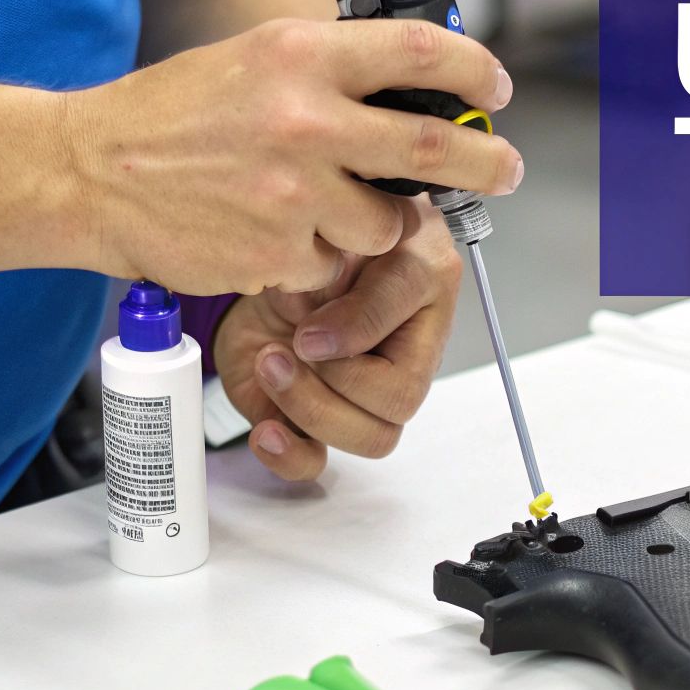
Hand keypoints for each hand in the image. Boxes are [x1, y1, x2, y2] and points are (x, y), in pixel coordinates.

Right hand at [62, 17, 519, 295]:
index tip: (493, 88)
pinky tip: (267, 233)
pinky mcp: (278, 256)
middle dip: (487, 163)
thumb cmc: (169, 116)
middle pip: (436, 148)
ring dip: (371, 224)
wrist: (89, 174)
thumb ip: (331, 70)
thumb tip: (413, 88)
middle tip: (505, 169)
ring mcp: (294, 195)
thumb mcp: (253, 59)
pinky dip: (312, 257)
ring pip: (384, 224)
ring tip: (320, 208)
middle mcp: (305, 121)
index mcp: (301, 57)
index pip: (421, 53)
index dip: (474, 72)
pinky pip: (330, 264)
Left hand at [213, 199, 461, 479]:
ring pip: (372, 437)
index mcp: (423, 284)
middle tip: (293, 343)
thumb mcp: (331, 229)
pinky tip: (266, 430)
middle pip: (401, 401)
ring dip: (311, 408)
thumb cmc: (319, 236)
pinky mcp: (320, 416)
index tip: (309, 330)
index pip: (407, 316)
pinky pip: (319, 460)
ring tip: (270, 364)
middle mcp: (408, 347)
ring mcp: (368, 391)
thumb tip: (322, 331)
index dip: (355, 333)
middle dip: (337, 379)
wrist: (273, 254)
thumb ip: (335, 263)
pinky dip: (290, 455)